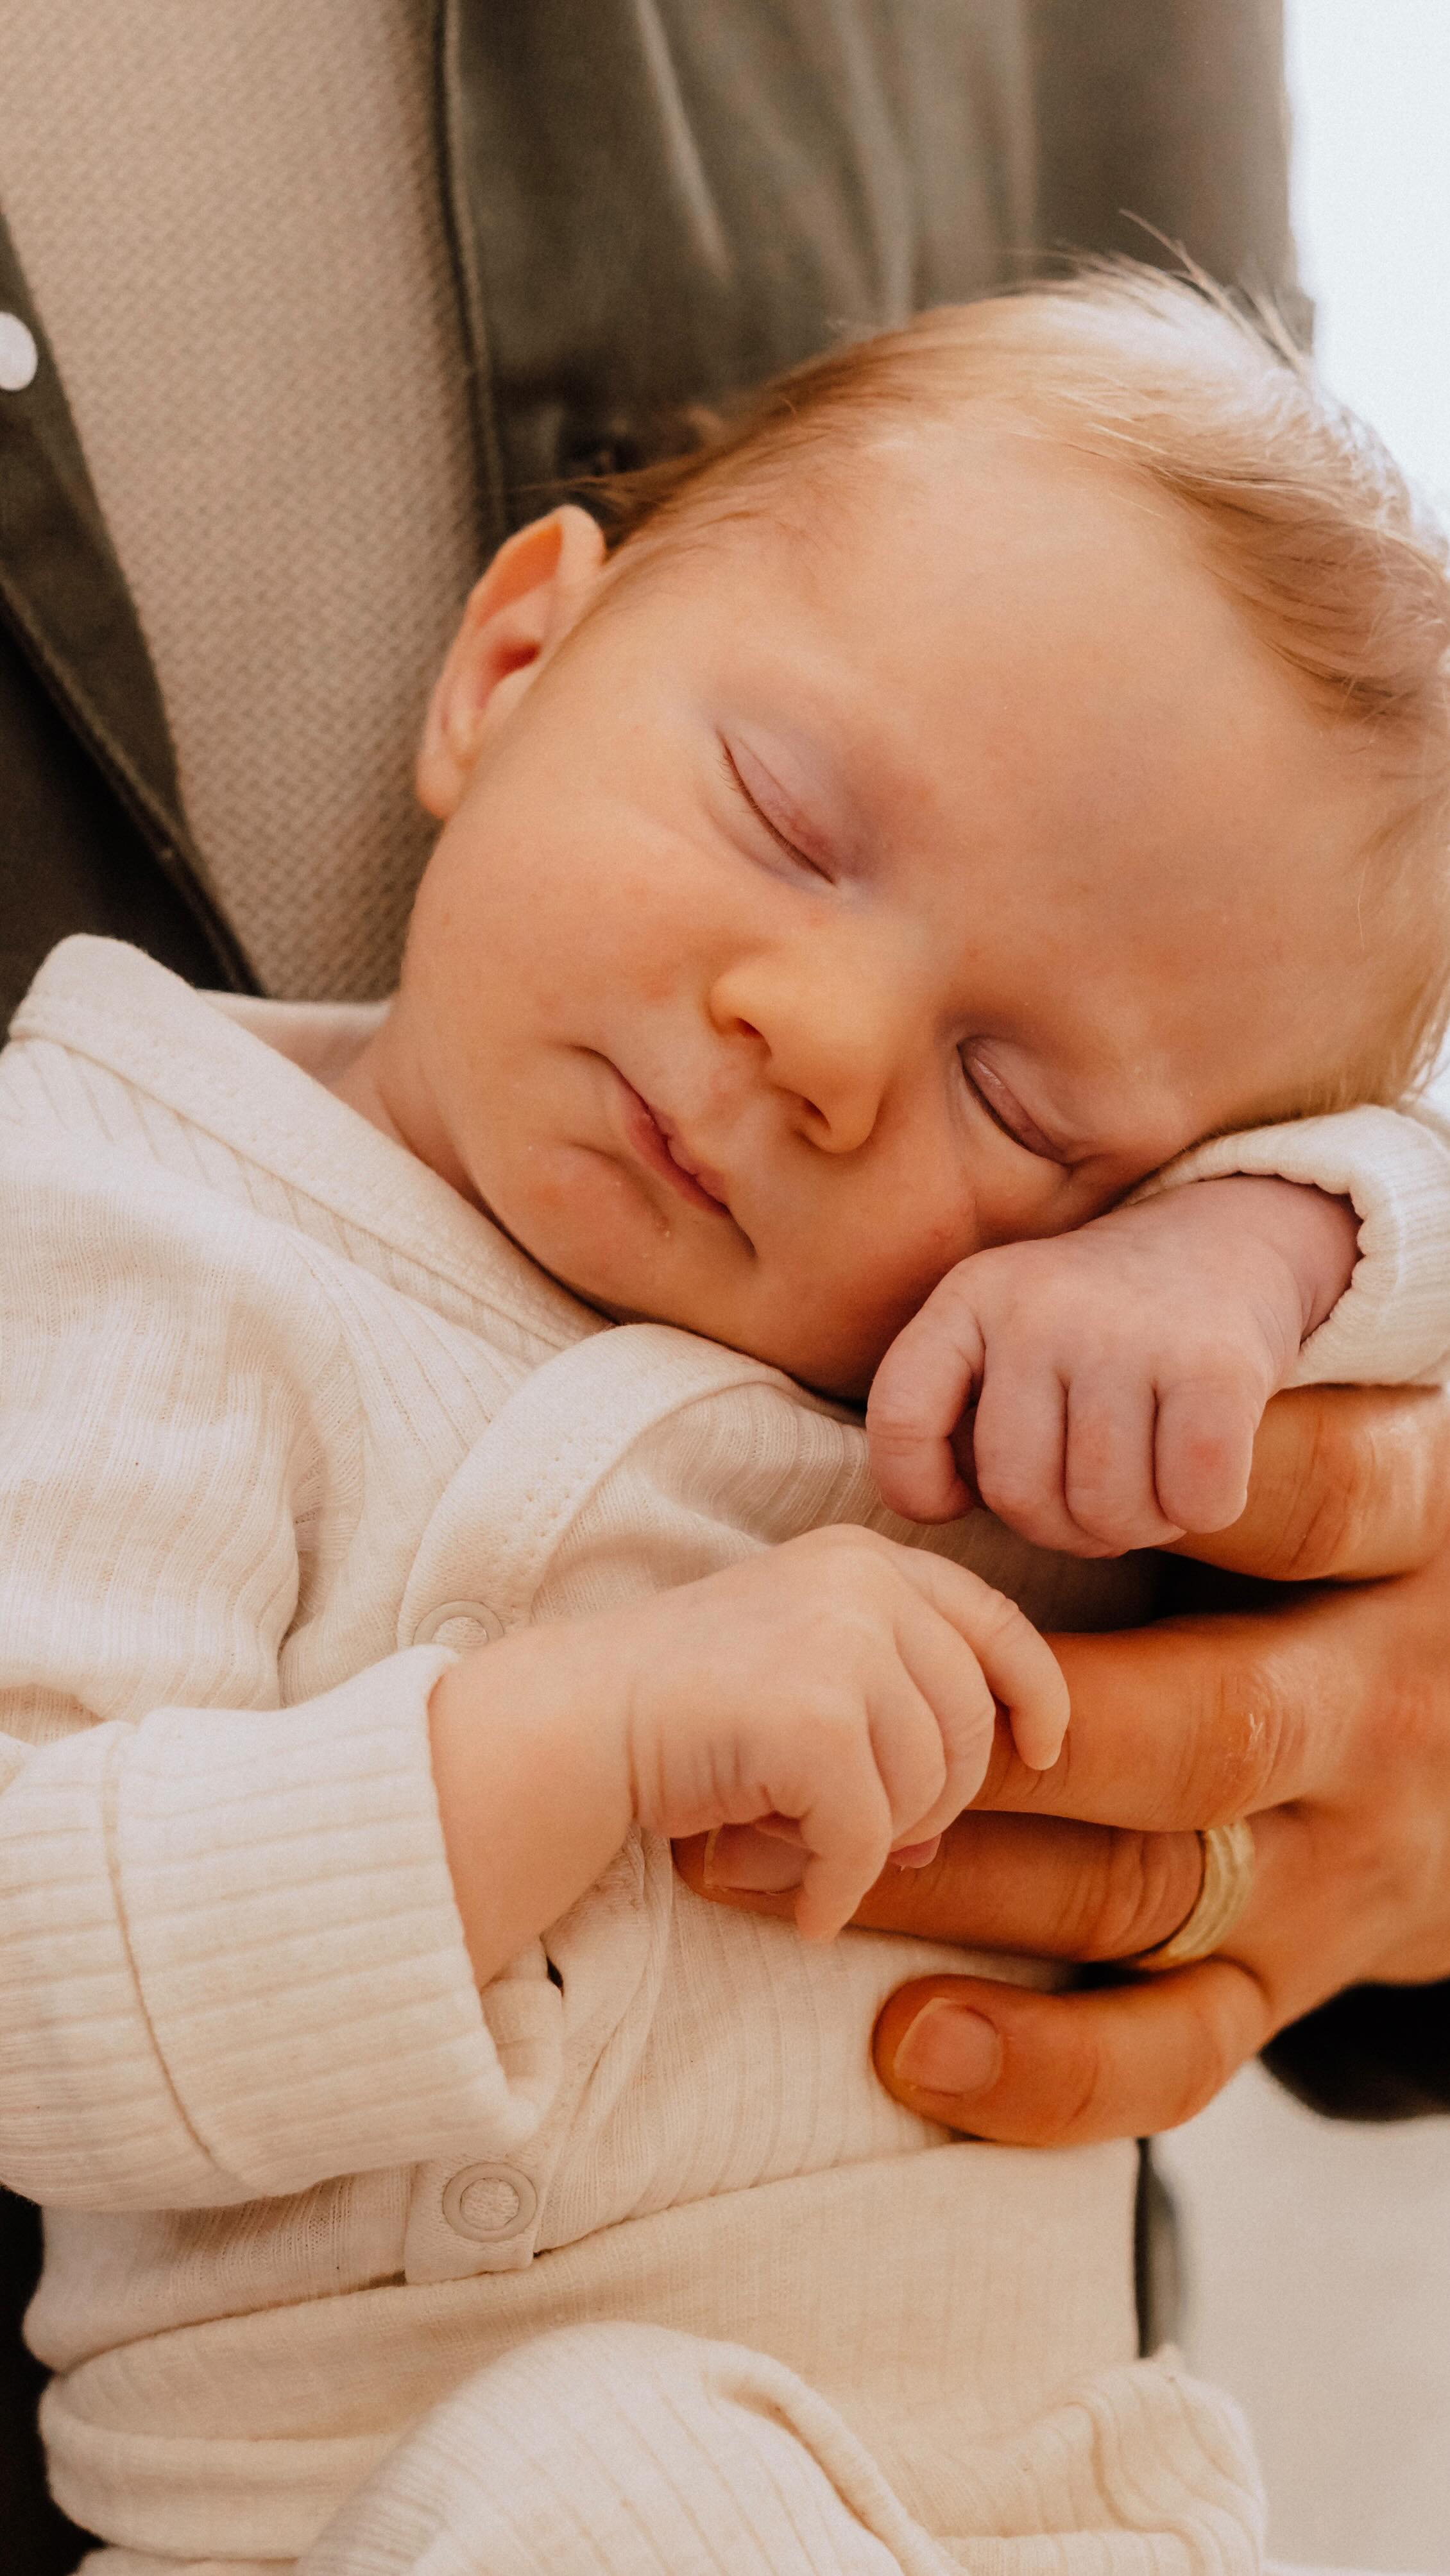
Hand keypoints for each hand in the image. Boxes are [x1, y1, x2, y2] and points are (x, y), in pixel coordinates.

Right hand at [433, 1523, 1065, 1978]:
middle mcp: (862, 1583)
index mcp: (861, 1560)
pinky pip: (869, 1838)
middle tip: (863, 1842)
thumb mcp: (795, 1673)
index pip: (994, 1621)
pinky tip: (805, 1908)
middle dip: (935, 1802)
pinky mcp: (813, 1718)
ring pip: (927, 1787)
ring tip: (798, 1846)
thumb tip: (942, 1832)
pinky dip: (839, 1889)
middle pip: (969, 1723)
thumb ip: (885, 1714)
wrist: (571, 1725)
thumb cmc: (680, 1715)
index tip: (1044, 1749)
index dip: (1035, 1692)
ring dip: (872, 1845)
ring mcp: (840, 1644)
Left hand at [677, 1383, 1449, 2138]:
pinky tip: (913, 2043)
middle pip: (1202, 1726)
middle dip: (1002, 1742)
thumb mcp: (1348, 1479)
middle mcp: (1385, 1714)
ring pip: (1151, 1890)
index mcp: (1404, 1554)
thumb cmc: (1347, 1575)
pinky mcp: (1301, 1982)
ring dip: (956, 1886)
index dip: (1164, 1494)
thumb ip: (1225, 1432)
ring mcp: (1346, 1866)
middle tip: (820, 1725)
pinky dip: (1046, 2067)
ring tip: (772, 1871)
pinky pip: (1181, 2050)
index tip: (1015, 1491)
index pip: (1298, 1501)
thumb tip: (1032, 1392)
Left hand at [867, 1176, 1358, 1554]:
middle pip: (1017, 1493)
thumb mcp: (1007, 1334)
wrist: (1227, 1245)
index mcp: (973, 1294)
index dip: (918, 1488)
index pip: (900, 1415)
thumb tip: (950, 1505)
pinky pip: (1193, 1501)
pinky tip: (1201, 1471)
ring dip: (1137, 1526)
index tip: (961, 1498)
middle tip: (1093, 1495)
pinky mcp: (1216, 1366)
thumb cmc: (1101, 1330)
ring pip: (1105, 1510)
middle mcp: (1040, 1307)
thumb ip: (964, 1409)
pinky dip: (1202, 1510)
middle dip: (1060, 1527)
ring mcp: (1128, 1334)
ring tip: (1150, 1480)